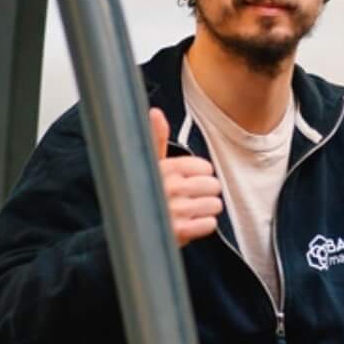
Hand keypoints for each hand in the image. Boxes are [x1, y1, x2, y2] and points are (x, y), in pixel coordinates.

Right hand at [151, 108, 222, 246]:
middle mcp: (170, 187)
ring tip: (190, 211)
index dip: (200, 175)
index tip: (188, 180)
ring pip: (214, 205)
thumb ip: (156, 138)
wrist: (128, 229)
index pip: (205, 167)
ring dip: (206, 210)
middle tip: (190, 197)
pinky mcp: (180, 232)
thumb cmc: (142, 193)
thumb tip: (155, 112)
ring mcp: (175, 210)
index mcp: (165, 168)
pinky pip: (209, 224)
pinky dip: (203, 225)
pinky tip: (190, 223)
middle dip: (206, 192)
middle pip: (213, 185)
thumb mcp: (148, 164)